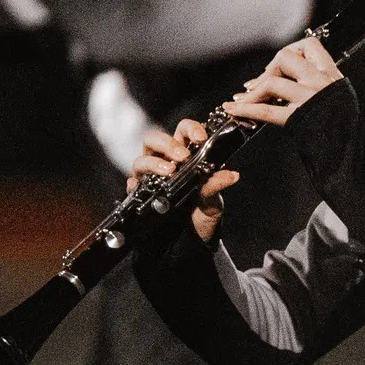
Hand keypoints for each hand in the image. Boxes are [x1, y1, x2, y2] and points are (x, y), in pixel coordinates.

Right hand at [130, 118, 239, 241]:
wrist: (196, 236)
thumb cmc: (203, 210)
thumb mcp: (213, 199)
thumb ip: (216, 184)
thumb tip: (233, 175)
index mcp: (184, 153)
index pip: (182, 130)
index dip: (190, 129)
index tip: (201, 138)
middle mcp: (163, 161)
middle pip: (154, 139)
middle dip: (168, 144)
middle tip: (183, 157)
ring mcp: (150, 178)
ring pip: (140, 160)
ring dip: (153, 163)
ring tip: (169, 171)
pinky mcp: (142, 195)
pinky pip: (131, 186)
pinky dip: (133, 185)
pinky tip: (139, 187)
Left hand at [222, 36, 342, 127]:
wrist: (354, 148)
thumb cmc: (345, 125)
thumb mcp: (340, 95)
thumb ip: (320, 84)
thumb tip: (293, 79)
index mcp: (330, 75)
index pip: (309, 45)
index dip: (290, 50)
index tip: (280, 64)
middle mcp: (319, 82)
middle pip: (285, 58)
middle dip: (268, 70)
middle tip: (259, 84)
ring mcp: (308, 99)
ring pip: (272, 83)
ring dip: (253, 91)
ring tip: (242, 99)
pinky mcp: (298, 119)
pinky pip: (266, 110)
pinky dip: (245, 109)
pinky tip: (233, 109)